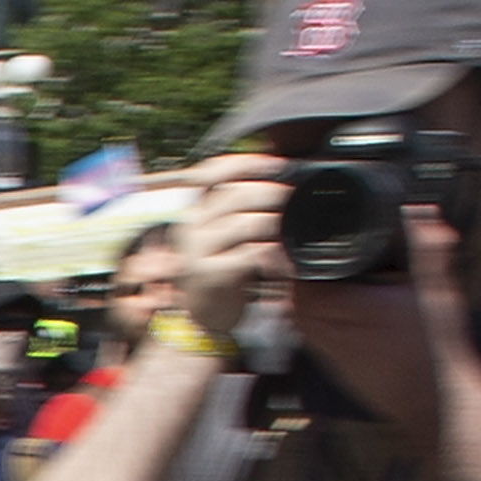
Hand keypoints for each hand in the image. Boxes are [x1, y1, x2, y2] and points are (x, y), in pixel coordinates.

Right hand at [178, 159, 291, 341]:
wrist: (202, 318)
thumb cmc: (222, 271)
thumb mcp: (226, 234)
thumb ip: (243, 208)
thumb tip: (276, 178)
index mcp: (195, 212)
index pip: (213, 172)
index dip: (246, 162)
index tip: (276, 164)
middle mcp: (191, 227)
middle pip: (238, 194)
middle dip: (272, 193)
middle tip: (289, 199)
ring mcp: (198, 251)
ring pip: (248, 223)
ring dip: (275, 225)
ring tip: (284, 232)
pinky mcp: (209, 273)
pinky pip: (250, 253)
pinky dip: (271, 254)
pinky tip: (278, 259)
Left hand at [286, 186, 474, 437]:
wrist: (432, 401)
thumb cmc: (434, 348)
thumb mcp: (436, 289)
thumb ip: (427, 248)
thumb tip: (421, 211)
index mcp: (342, 308)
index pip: (291, 277)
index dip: (284, 253)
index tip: (288, 234)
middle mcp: (324, 331)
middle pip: (283, 295)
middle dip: (285, 270)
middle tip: (292, 247)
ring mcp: (324, 351)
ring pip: (292, 315)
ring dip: (295, 292)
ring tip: (305, 268)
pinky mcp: (331, 363)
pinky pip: (306, 333)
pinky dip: (307, 314)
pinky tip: (323, 301)